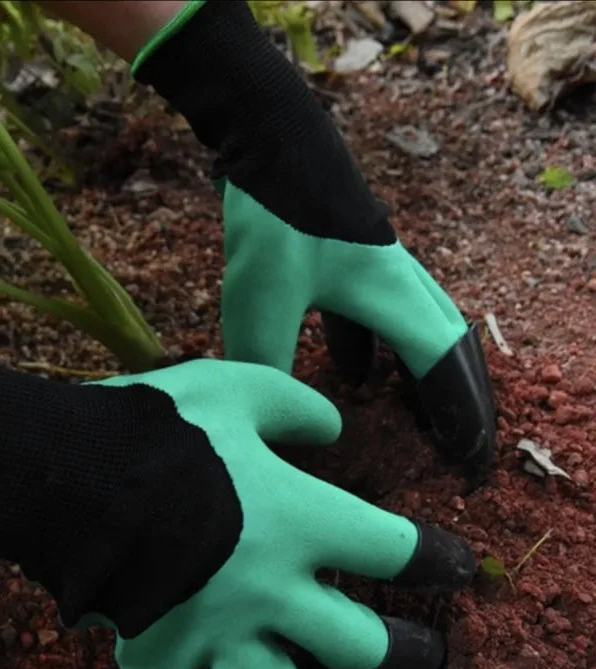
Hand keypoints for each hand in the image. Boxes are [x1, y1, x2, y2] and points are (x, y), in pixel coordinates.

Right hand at [0, 343, 474, 668]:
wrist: (65, 474)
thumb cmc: (158, 425)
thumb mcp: (237, 387)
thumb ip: (298, 405)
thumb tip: (333, 430)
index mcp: (297, 521)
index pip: (395, 551)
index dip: (438, 560)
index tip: (456, 566)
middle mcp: (268, 592)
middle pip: (364, 650)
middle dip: (412, 656)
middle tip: (429, 655)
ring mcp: (213, 636)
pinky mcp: (160, 658)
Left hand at [134, 1, 495, 483]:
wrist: (269, 142)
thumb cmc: (274, 221)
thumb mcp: (261, 308)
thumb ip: (267, 370)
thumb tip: (273, 422)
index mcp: (394, 299)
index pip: (443, 370)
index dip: (460, 419)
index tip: (467, 464)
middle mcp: (400, 284)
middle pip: (449, 352)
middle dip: (458, 403)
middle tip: (458, 449)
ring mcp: (378, 269)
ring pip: (418, 334)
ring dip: (422, 379)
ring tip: (414, 421)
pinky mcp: (350, 261)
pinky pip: (377, 317)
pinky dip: (375, 352)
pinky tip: (350, 376)